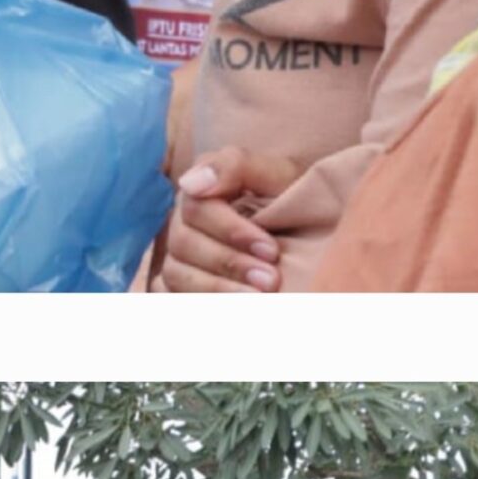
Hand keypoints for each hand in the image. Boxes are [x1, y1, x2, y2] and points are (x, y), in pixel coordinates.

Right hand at [163, 146, 305, 292]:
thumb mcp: (278, 175)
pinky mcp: (175, 286)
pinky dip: (195, 305)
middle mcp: (181, 221)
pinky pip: (168, 298)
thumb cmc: (293, 201)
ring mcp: (175, 255)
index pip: (198, 209)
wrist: (308, 232)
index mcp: (201, 189)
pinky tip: (230, 312)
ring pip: (177, 274)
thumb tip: (190, 183)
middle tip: (270, 281)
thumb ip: (237, 166)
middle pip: (185, 244)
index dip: (231, 231)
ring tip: (257, 300)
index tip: (271, 250)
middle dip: (229, 264)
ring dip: (216, 289)